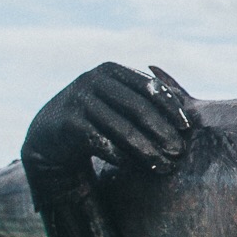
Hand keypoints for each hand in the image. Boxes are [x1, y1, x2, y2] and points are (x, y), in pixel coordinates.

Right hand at [22, 62, 188, 195]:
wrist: (50, 134)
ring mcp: (77, 100)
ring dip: (145, 150)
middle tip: (178, 152)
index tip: (186, 127)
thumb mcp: (116, 100)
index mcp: (110, 71)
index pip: (148, 87)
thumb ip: (143, 97)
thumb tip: (185, 104)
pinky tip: (131, 166)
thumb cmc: (95, 116)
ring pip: (120, 127)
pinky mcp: (66, 123)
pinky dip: (117, 154)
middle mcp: (92, 80)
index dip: (170, 107)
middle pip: (137, 107)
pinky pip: (98, 141)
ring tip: (162, 166)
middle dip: (161, 131)